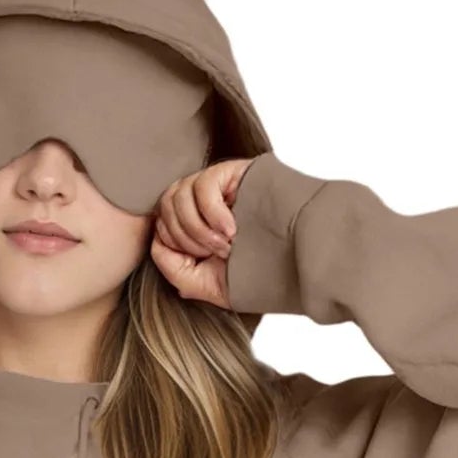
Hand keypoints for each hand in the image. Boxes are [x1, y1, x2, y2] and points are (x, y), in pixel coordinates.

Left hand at [149, 158, 255, 309]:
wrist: (299, 261)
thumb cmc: (257, 274)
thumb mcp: (207, 285)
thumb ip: (174, 269)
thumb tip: (157, 244)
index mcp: (193, 228)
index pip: (160, 225)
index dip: (171, 245)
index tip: (201, 261)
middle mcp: (201, 203)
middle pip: (164, 207)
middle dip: (186, 239)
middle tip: (218, 254)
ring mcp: (216, 186)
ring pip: (177, 194)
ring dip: (198, 229)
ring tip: (227, 244)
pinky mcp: (232, 172)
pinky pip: (202, 185)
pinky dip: (212, 213)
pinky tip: (232, 229)